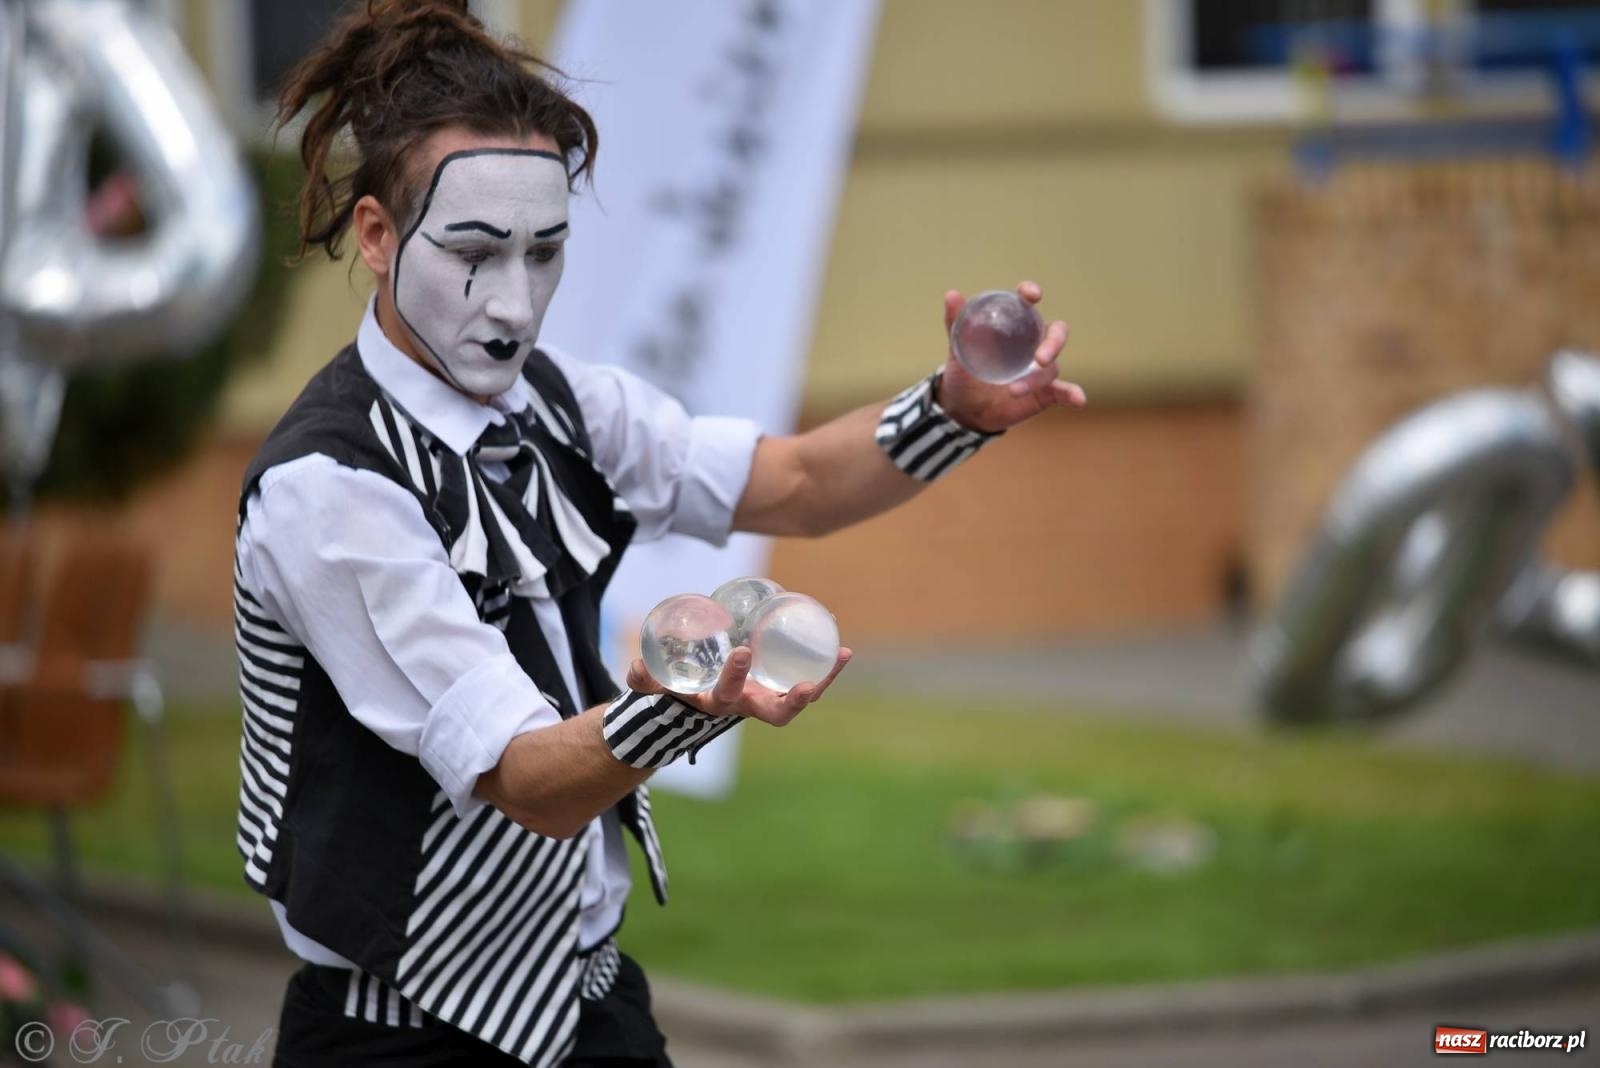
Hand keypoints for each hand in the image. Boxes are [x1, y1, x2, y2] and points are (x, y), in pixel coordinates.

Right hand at [625, 645, 852, 726]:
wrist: (695, 697)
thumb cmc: (677, 685)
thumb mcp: (656, 683)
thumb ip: (644, 678)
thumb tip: (638, 668)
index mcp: (718, 703)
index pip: (728, 695)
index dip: (735, 677)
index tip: (741, 652)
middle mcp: (748, 706)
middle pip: (777, 712)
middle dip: (793, 701)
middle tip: (809, 686)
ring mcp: (767, 698)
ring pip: (800, 698)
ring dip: (822, 681)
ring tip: (840, 655)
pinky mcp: (781, 687)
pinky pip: (809, 681)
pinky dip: (827, 670)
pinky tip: (843, 651)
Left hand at [937, 280, 1085, 432]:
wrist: (965, 408)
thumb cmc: (964, 372)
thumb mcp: (958, 349)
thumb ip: (956, 323)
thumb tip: (952, 294)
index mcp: (1014, 326)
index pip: (1027, 304)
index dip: (1032, 294)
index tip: (1031, 295)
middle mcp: (1033, 343)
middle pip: (1056, 333)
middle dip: (1053, 342)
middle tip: (1039, 358)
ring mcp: (1040, 368)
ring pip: (1051, 367)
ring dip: (1036, 379)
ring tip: (1013, 391)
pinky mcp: (1045, 391)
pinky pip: (1064, 392)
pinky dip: (1073, 394)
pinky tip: (1079, 400)